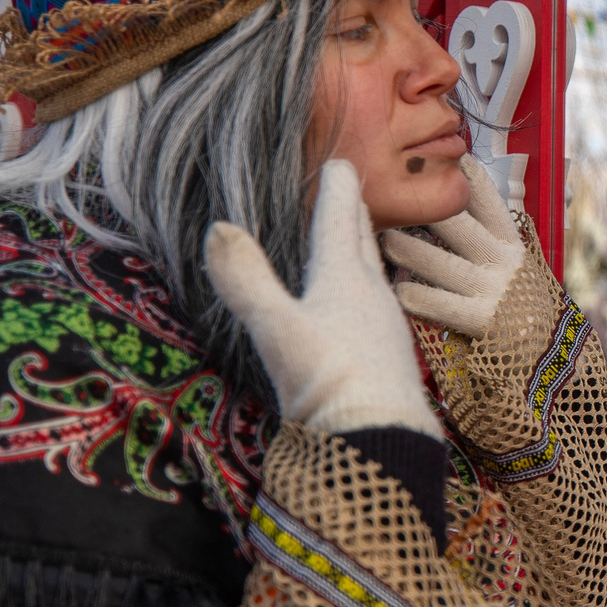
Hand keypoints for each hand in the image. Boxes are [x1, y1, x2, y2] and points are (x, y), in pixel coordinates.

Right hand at [206, 159, 439, 436]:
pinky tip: (355, 312)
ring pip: (372, 277)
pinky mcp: (388, 360)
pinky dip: (362, 294)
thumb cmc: (329, 380)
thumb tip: (218, 226)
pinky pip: (374, 311)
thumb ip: (247, 280)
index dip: (337, 189)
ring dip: (360, 255)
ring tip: (351, 245)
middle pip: (362, 244)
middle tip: (350, 193)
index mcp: (346, 278)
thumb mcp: (277, 328)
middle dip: (354, 217)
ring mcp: (385, 328)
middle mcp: (373, 296)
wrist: (381, 444)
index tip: (340, 161)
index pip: (340, 221)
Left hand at [380, 154, 527, 337]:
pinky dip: (416, 296)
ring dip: (408, 250)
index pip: (490, 203)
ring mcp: (493, 290)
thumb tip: (450, 203)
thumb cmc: (517, 304)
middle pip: (458, 226)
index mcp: (511, 244)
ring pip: (440, 263)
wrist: (545, 352)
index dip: (471, 179)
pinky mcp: (482, 320)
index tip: (449, 159)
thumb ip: (486, 239)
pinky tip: (398, 291)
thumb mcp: (512, 265)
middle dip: (424, 211)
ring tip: (385, 240)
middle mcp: (504, 262)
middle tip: (392, 198)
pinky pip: (440, 304)